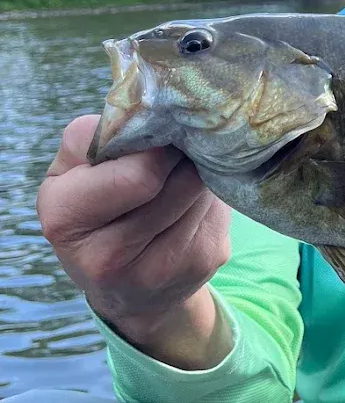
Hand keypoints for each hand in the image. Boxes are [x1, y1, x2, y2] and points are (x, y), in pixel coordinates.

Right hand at [37, 115, 231, 355]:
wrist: (125, 288)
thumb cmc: (95, 205)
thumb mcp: (73, 168)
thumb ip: (95, 135)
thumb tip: (147, 115)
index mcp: (65, 217)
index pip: (137, 173)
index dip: (155, 145)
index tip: (154, 137)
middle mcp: (108, 257)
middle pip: (180, 179)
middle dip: (182, 155)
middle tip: (175, 147)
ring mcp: (159, 269)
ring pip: (203, 190)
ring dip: (199, 171)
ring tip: (181, 173)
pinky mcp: (200, 265)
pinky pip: (221, 209)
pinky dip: (211, 196)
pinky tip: (193, 202)